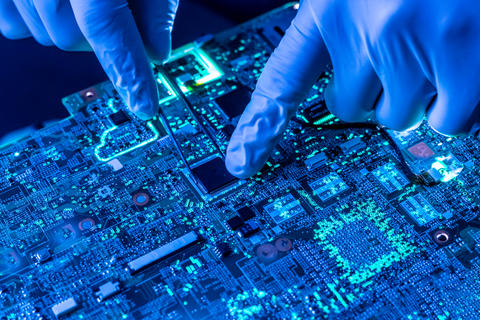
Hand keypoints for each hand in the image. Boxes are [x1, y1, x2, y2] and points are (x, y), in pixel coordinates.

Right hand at [0, 0, 178, 119]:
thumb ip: (154, 6)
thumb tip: (158, 51)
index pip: (112, 36)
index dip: (131, 75)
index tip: (145, 107)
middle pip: (73, 40)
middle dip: (99, 35)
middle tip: (114, 6)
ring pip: (48, 35)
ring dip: (71, 26)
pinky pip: (14, 25)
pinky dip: (36, 20)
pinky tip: (52, 1)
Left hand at [226, 0, 479, 177]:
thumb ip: (346, 28)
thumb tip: (347, 86)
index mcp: (330, 5)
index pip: (282, 79)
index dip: (259, 127)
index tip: (241, 162)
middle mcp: (363, 26)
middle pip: (348, 108)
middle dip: (373, 92)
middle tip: (399, 58)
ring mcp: (411, 45)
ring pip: (398, 118)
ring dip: (415, 97)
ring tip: (435, 52)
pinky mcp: (460, 58)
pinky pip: (446, 121)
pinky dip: (454, 104)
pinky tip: (461, 66)